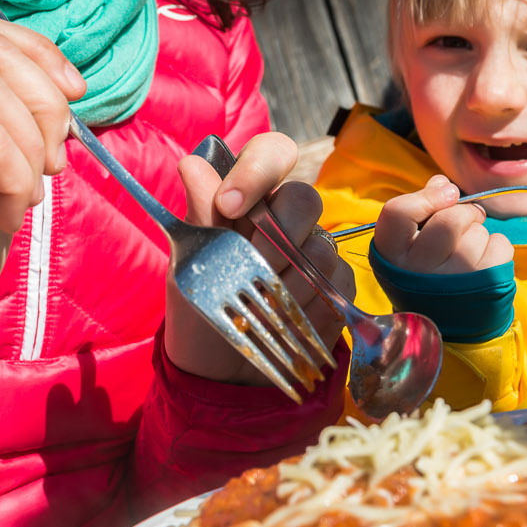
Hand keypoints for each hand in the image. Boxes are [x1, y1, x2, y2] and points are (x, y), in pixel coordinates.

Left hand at [166, 132, 355, 383]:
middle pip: (304, 198)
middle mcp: (286, 217)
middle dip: (274, 237)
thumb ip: (199, 217)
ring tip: (259, 308)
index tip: (229, 206)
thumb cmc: (199, 310)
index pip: (271, 153)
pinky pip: (336, 285)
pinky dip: (307, 308)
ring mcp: (316, 251)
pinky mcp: (337, 287)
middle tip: (250, 268)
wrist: (218, 373)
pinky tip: (285, 323)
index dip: (257, 171)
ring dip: (284, 284)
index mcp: (249, 199)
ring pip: (319, 247)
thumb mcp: (190, 267)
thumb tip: (193, 162)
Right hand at [373, 174, 513, 273]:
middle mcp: (418, 271)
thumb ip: (421, 209)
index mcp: (392, 256)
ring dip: (479, 233)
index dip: (425, 196)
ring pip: (478, 232)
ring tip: (469, 251)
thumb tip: (441, 183)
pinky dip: (497, 246)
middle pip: (450, 220)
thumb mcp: (411, 246)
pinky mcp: (486, 286)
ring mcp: (454, 280)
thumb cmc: (427, 275)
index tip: (446, 192)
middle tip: (465, 221)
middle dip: (464, 213)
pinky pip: (501, 244)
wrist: (449, 326)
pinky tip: (484, 262)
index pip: (398, 212)